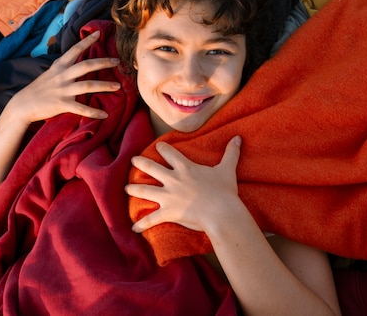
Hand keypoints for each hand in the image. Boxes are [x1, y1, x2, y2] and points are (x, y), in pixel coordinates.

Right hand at [6, 30, 120, 124]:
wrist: (23, 104)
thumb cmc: (39, 89)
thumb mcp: (50, 73)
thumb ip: (64, 68)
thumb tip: (77, 62)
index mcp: (59, 66)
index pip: (74, 50)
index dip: (86, 41)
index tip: (98, 34)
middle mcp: (62, 76)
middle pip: (86, 65)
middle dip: (103, 62)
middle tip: (117, 61)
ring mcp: (62, 90)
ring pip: (87, 86)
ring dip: (104, 86)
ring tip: (118, 86)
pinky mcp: (62, 104)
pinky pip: (81, 108)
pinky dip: (93, 112)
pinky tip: (104, 114)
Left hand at [126, 136, 241, 232]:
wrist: (221, 212)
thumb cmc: (224, 191)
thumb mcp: (227, 169)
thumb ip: (231, 153)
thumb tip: (238, 138)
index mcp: (185, 168)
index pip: (169, 153)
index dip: (162, 148)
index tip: (158, 146)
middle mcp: (172, 179)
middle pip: (151, 167)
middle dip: (140, 163)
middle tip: (133, 160)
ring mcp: (168, 196)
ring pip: (145, 190)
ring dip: (134, 188)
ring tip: (127, 187)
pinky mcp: (168, 212)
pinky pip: (151, 219)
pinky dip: (142, 224)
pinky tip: (133, 228)